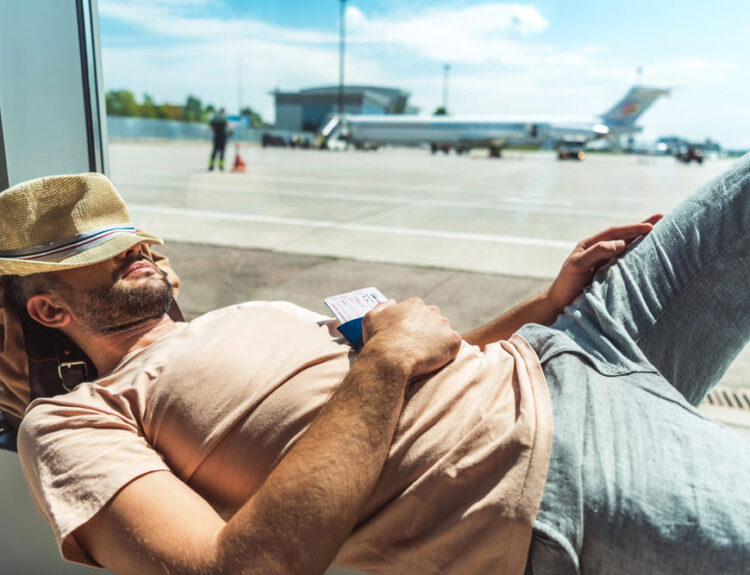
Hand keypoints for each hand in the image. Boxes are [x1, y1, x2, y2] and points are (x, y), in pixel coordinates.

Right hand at [361, 298, 461, 378]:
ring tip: (425, 355)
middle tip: (417, 346)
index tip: (407, 335)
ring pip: (444, 332)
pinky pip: (453, 345)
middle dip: (427, 331)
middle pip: (433, 320)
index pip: (418, 310)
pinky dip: (446, 352)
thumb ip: (383, 306)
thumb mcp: (371, 317)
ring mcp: (444, 325)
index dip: (413, 324)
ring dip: (438, 341)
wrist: (391, 359)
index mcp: (414, 304)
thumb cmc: (379, 339)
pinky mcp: (453, 340)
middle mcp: (431, 310)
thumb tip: (392, 302)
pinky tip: (434, 359)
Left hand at [546, 214, 662, 310]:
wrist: (561, 304)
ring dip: (644, 240)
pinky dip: (640, 257)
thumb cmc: (567, 283)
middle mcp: (600, 250)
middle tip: (663, 217)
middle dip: (643, 227)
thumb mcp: (578, 265)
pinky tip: (652, 255)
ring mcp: (607, 262)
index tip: (650, 227)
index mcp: (591, 244)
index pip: (615, 233)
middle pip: (625, 236)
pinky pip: (627, 262)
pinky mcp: (611, 275)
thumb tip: (621, 243)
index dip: (632, 229)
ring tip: (664, 232)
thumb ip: (597, 252)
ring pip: (628, 248)